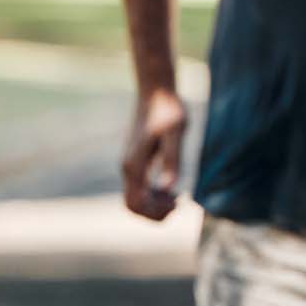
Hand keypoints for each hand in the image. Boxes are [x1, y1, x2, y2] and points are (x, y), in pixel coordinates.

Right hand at [122, 89, 187, 221]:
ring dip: (153, 206)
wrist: (156, 91)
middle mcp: (127, 167)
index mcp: (134, 164)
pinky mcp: (134, 161)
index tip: (178, 203)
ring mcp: (128, 165)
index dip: (156, 212)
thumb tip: (168, 189)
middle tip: (178, 204)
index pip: (137, 203)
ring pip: (133, 200)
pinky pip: (137, 189)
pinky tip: (170, 190)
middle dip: (154, 214)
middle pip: (131, 206)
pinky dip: (151, 197)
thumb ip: (172, 160)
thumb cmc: (169, 109)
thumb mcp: (176, 133)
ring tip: (176, 198)